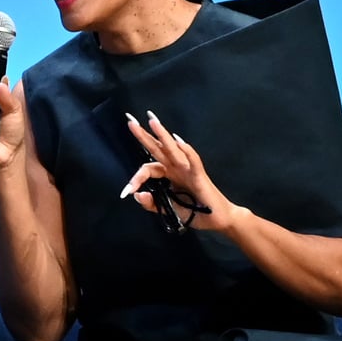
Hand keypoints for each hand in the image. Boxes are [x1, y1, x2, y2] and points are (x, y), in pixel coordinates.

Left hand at [118, 111, 240, 232]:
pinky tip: (177, 140)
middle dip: (144, 135)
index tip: (126, 192)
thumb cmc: (194, 213)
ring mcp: (188, 170)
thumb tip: (137, 195)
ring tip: (152, 122)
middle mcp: (176, 168)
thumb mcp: (167, 210)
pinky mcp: (199, 176)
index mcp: (168, 174)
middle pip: (157, 149)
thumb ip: (151, 204)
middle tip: (130, 121)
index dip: (135, 178)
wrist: (216, 219)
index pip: (148, 169)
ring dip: (162, 135)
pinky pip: (193, 161)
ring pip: (173, 150)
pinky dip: (186, 151)